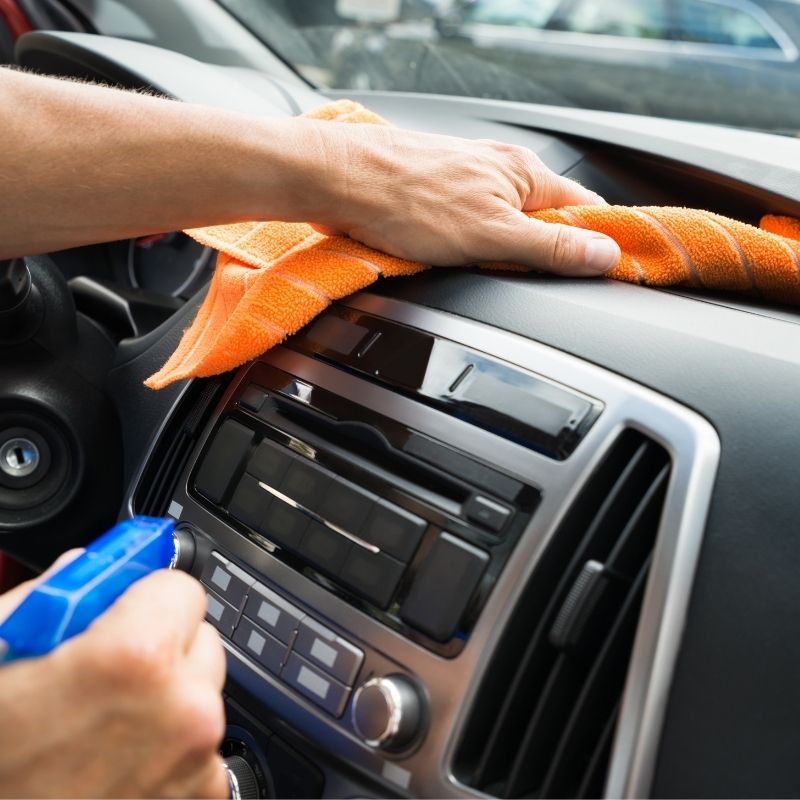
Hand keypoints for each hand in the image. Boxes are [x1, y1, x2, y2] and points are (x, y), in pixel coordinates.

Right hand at [0, 563, 226, 797]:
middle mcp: (185, 710)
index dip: (141, 600)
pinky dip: (168, 750)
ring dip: (166, 701)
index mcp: (139, 658)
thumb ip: (56, 597)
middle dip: (158, 649)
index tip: (116, 617)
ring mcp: (197, 761)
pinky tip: (116, 763)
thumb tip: (91, 568)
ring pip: (201, 693)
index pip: (180, 588)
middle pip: (198, 640)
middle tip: (100, 679)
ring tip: (99, 730)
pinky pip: (200, 746)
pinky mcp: (201, 797)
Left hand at [307, 121, 619, 275]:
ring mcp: (466, 181)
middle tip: (522, 279)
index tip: (604, 271)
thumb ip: (551, 247)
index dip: (597, 241)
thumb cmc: (407, 199)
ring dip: (498, 253)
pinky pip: (468, 227)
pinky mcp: (436, 194)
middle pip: (543, 220)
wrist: (339, 181)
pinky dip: (467, 247)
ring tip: (476, 265)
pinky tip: (449, 256)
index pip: (585, 208)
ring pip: (502, 226)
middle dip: (539, 254)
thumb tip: (604, 254)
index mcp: (524, 173)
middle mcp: (498, 171)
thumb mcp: (492, 235)